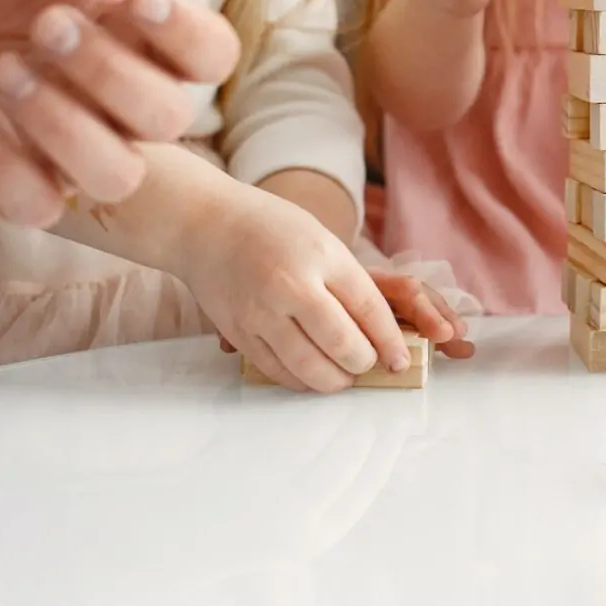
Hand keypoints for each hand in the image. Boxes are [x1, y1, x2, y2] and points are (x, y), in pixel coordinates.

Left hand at [0, 0, 241, 227]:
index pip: (211, 56)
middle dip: (108, 70)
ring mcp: (74, 155)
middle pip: (169, 117)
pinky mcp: (18, 191)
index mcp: (142, 42)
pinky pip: (40, 205)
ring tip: (2, 69)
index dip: (189, 35)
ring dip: (63, 123)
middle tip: (45, 25)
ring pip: (116, 174)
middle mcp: (121, 107)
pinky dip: (5, 157)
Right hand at [187, 189, 470, 392]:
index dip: (388, 341)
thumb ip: (348, 282)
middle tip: (368, 363)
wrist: (206, 224)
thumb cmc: (271, 229)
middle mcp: (291, 284)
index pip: (369, 308)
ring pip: (309, 366)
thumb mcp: (321, 240)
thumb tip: (377, 332)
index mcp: (321, 256)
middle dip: (363, 362)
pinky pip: (277, 370)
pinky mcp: (238, 332)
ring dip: (334, 380)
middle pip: (342, 344)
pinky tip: (311, 375)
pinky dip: (300, 381)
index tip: (399, 358)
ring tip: (342, 376)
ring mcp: (261, 311)